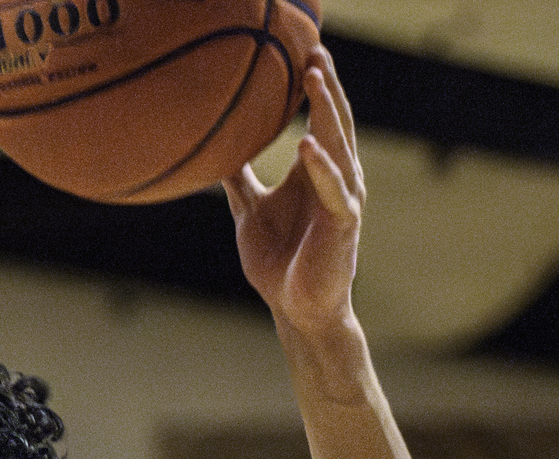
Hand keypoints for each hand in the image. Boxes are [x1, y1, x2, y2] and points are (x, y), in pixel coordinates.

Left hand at [221, 49, 363, 336]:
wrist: (296, 310)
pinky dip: (321, 167)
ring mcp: (343, 198)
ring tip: (314, 76)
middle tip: (314, 48)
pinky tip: (306, 145)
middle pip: (334, 119)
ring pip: (339, 144)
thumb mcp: (250, 214)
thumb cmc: (278, 264)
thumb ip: (240, 183)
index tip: (301, 50)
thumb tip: (214, 155)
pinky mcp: (344, 223)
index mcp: (317, 171)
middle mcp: (336, 176)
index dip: (313, 86)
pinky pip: (334, 190)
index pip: (319, 117)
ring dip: (327, 110)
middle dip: (325, 84)